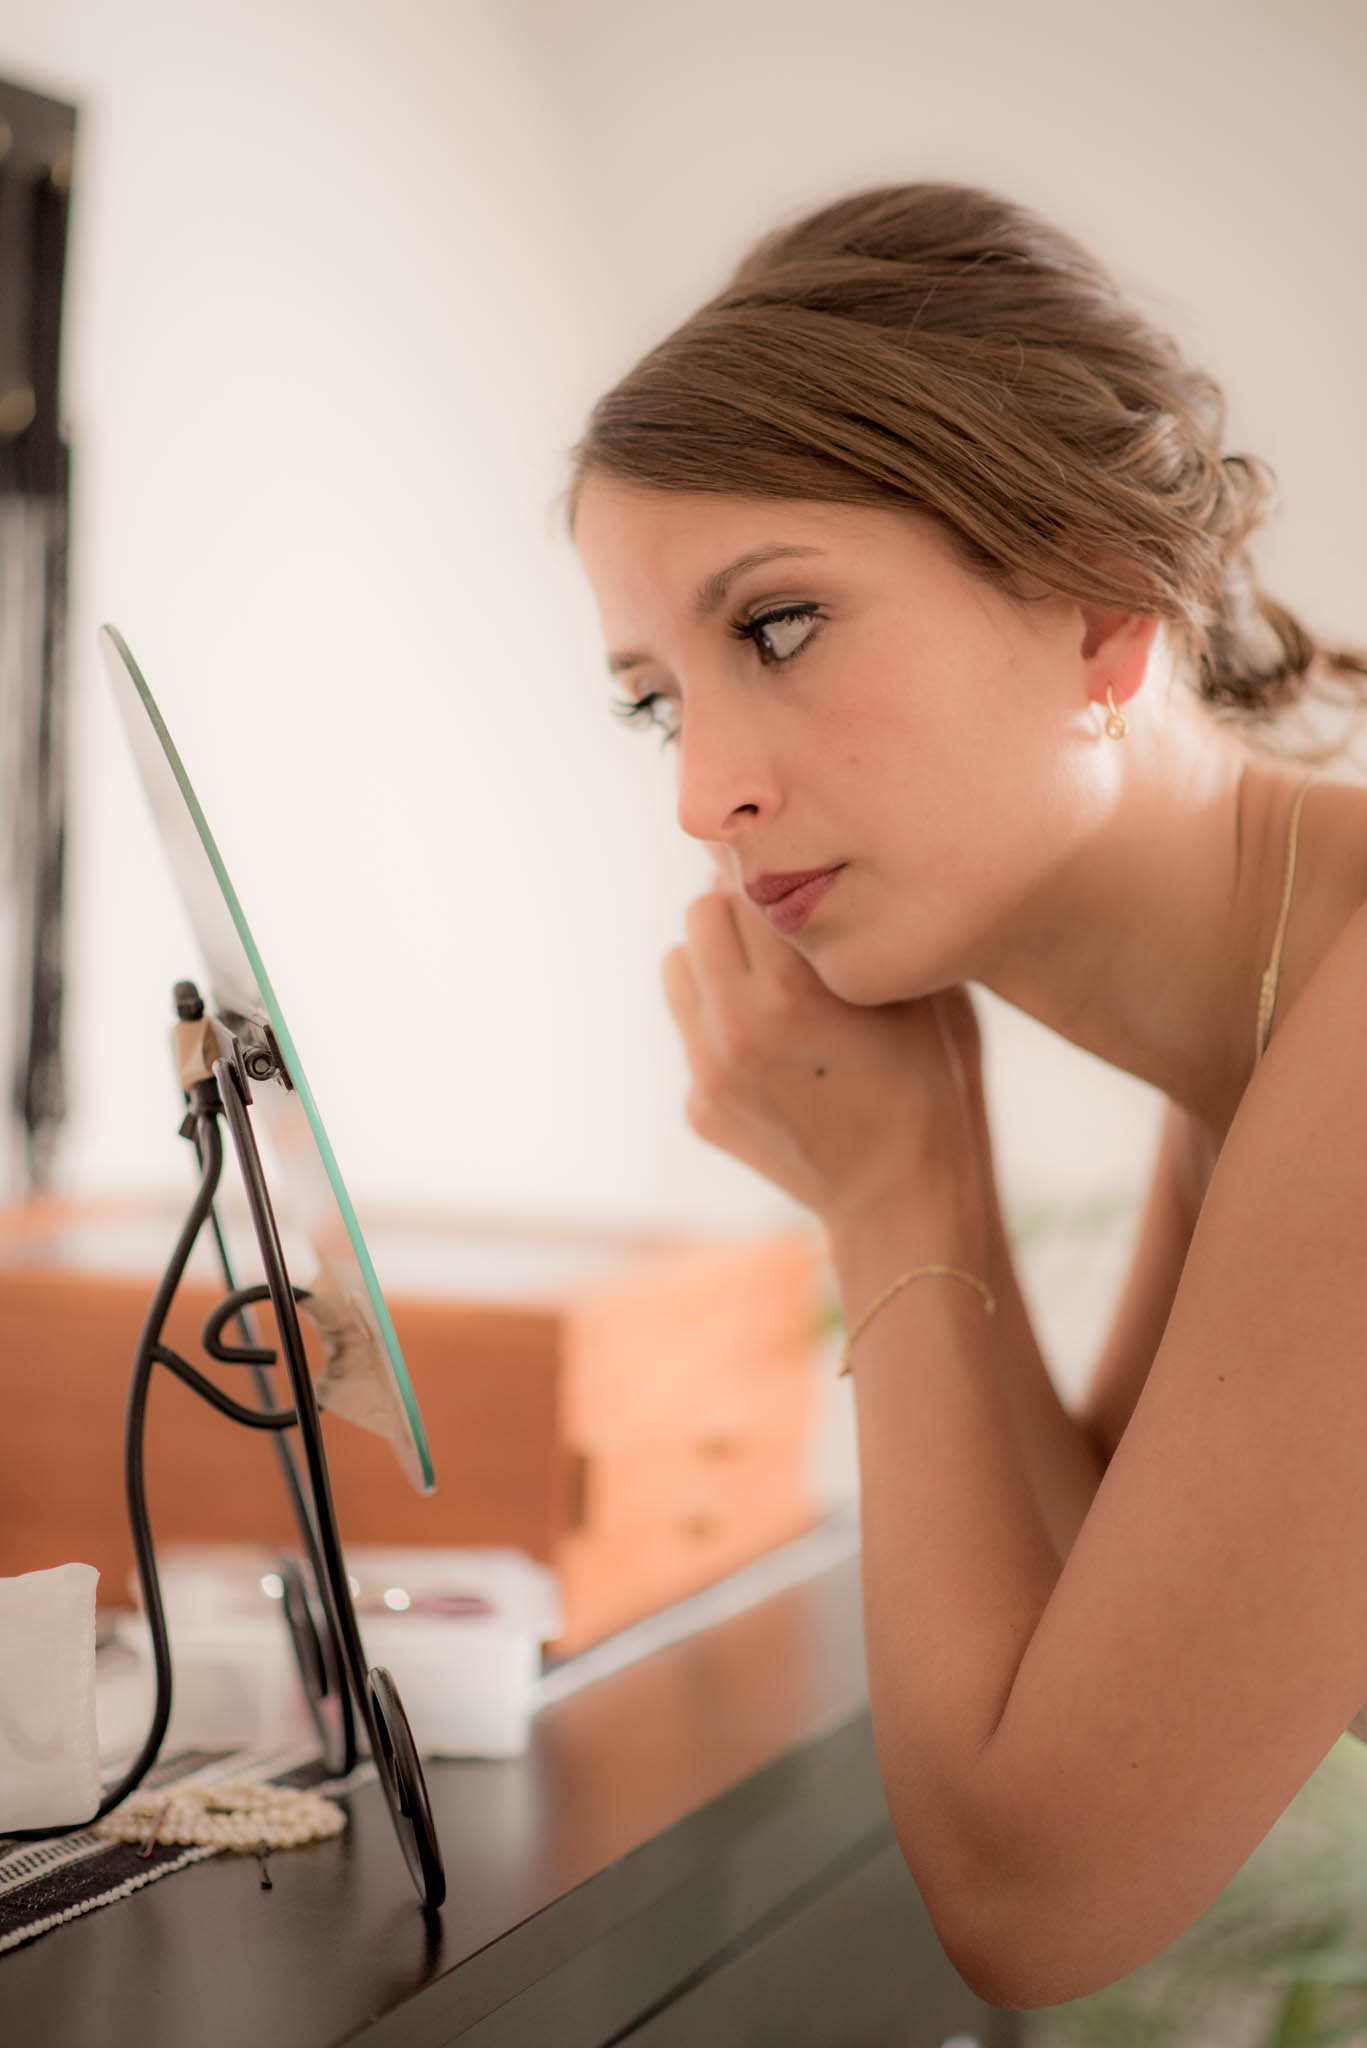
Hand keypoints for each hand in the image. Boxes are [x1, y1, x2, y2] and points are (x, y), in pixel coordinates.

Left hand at [661, 882, 991, 1241]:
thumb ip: (860, 929)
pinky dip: (720, 1025)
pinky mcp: (699, 1107)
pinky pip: (691, 1032)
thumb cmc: (933, 1082)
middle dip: (736, 909)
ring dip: (713, 960)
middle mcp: (735, 1026)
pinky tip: (775, 1050)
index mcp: (789, 989)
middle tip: (777, 924)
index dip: (774, 870)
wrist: (905, 1198)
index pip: (745, 883)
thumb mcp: (916, 991)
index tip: (792, 867)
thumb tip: (824, 866)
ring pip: (677, 968)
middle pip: (698, 915)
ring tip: (767, 981)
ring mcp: (709, 1071)